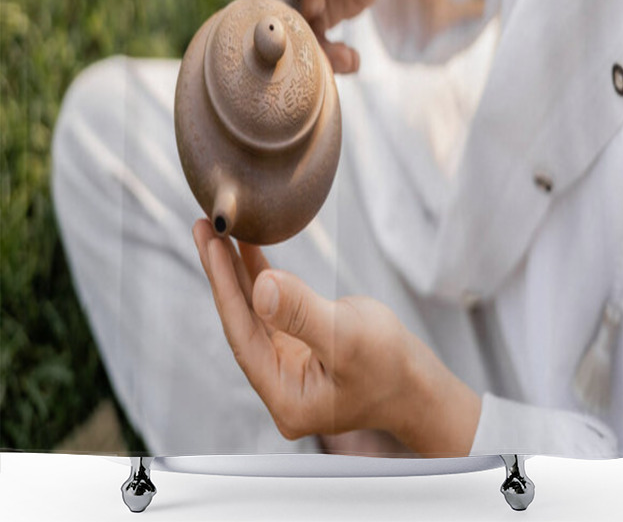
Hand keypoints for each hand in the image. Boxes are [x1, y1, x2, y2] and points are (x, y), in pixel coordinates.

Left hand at [192, 219, 480, 455]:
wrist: (417, 383)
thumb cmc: (391, 366)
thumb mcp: (348, 337)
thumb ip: (301, 313)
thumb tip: (260, 285)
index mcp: (283, 394)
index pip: (242, 333)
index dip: (225, 286)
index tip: (211, 244)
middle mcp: (277, 382)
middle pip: (241, 319)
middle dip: (222, 273)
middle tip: (204, 228)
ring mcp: (287, 365)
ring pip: (254, 311)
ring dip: (238, 271)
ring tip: (219, 233)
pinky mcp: (299, 347)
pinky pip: (272, 307)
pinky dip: (262, 277)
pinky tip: (250, 251)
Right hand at [264, 0, 442, 72]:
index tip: (318, 4)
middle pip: (282, 0)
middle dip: (305, 28)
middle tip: (332, 48)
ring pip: (297, 23)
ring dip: (319, 48)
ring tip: (347, 61)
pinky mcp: (314, 6)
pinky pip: (314, 33)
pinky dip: (330, 52)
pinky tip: (352, 61)